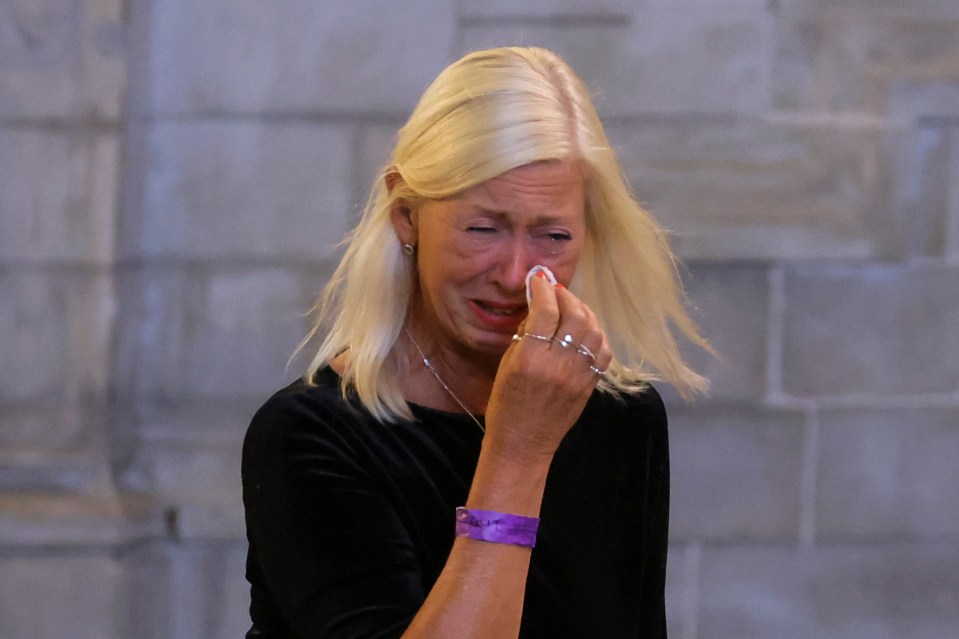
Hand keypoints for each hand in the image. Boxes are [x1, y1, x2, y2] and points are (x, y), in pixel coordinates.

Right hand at [483, 273, 612, 463]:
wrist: (524, 443)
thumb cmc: (506, 405)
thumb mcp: (506, 366)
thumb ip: (524, 335)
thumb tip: (539, 308)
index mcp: (530, 360)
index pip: (545, 312)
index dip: (544, 290)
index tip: (540, 280)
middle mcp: (558, 366)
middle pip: (574, 316)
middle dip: (566, 296)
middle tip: (556, 291)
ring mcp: (578, 376)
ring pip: (593, 330)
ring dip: (584, 311)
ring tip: (571, 307)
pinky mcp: (590, 385)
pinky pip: (603, 351)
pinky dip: (596, 334)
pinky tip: (585, 330)